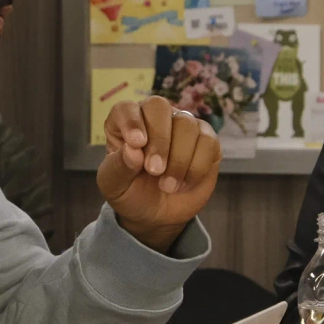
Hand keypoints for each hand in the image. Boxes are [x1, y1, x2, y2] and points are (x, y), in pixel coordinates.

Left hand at [97, 95, 221, 251]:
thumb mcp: (115, 186)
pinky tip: (184, 184)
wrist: (156, 216)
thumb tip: (132, 150)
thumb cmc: (131, 193)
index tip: (136, 144)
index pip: (126, 109)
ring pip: (186, 124)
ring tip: (168, 186)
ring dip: (178, 159)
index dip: (132, 121)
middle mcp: (154, 118)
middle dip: (159, 141)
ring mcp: (182, 126)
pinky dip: (196, 167)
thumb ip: (119, 167)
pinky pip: (208, 141)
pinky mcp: (206, 141)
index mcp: (125, 124)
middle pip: (159, 108)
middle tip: (154, 171)